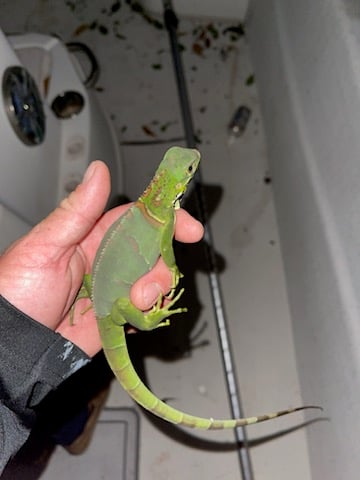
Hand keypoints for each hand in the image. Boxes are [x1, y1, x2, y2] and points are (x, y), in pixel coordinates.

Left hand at [0, 161, 202, 355]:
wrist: (15, 344)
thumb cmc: (17, 291)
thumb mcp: (45, 246)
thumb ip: (77, 211)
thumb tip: (98, 171)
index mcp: (93, 236)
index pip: (139, 218)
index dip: (167, 219)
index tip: (189, 228)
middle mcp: (109, 261)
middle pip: (156, 252)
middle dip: (163, 266)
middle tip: (147, 285)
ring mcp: (115, 289)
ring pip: (156, 282)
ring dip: (155, 293)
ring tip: (133, 305)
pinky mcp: (118, 316)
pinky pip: (148, 311)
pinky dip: (150, 314)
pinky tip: (133, 317)